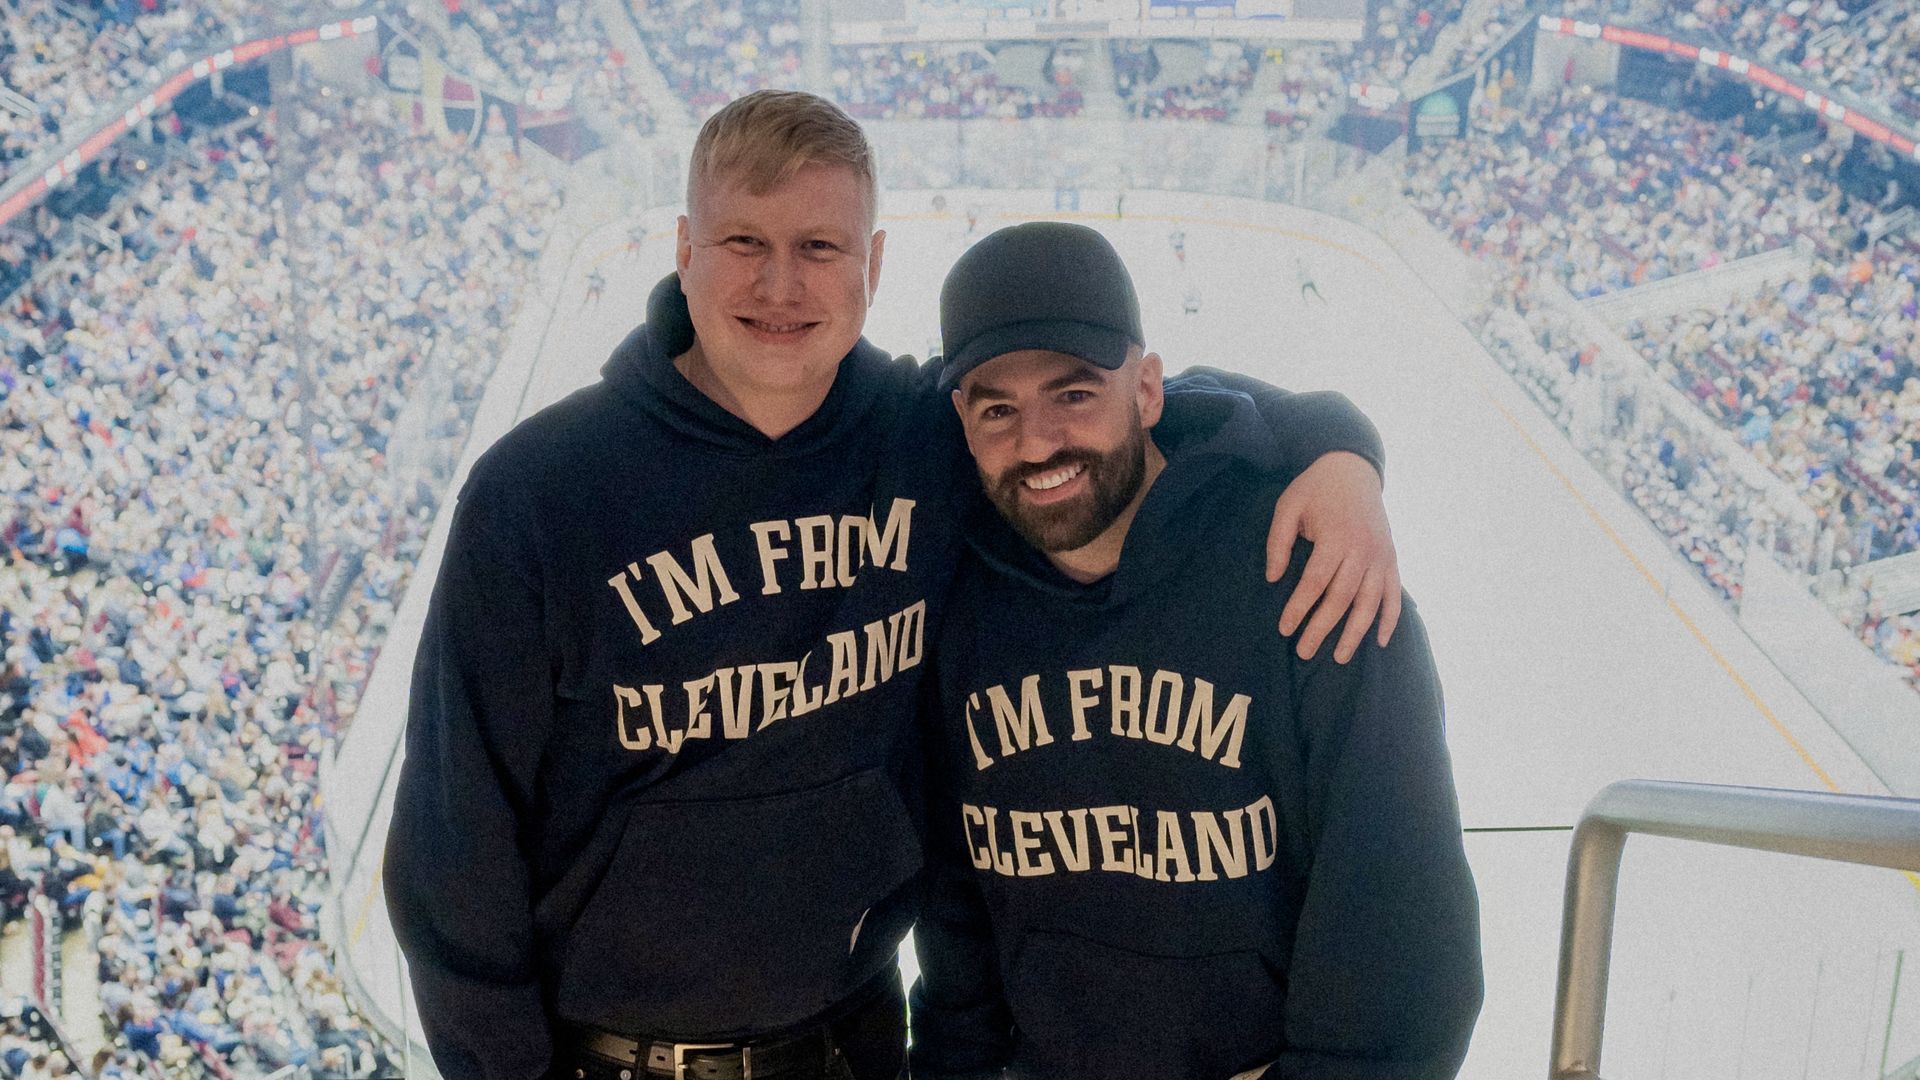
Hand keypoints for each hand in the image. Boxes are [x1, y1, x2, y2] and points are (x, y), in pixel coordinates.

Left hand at [1265, 451, 1400, 662]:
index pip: (1315, 582)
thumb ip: (1278, 542)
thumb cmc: (1315, 489)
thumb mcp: (1288, 506)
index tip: (1285, 629)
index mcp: (1336, 537)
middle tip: (1305, 652)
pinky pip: (1393, 593)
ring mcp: (1381, 555)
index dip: (1299, 608)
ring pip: (1370, 602)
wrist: (1353, 469)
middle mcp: (1363, 550)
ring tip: (1340, 656)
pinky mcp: (1391, 558)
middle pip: (1342, 598)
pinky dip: (1390, 618)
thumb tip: (1273, 579)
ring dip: (1355, 632)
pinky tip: (1380, 640)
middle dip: (1322, 628)